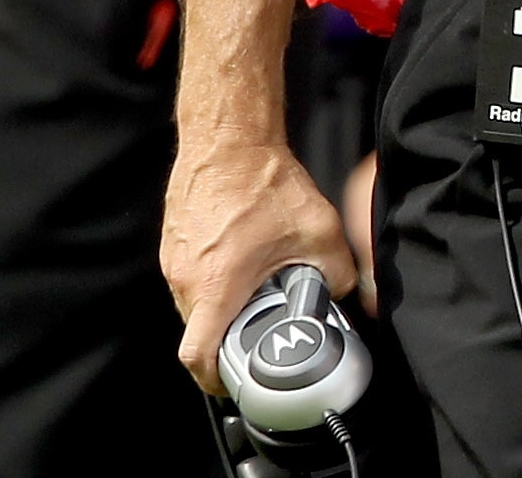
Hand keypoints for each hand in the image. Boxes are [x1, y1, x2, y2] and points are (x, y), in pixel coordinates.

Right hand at [163, 135, 354, 393]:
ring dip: (220, 309)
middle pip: (198, 333)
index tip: (234, 382)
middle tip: (256, 335)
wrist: (229, 140)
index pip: (197, 356)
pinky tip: (239, 264)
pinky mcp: (172, 245)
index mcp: (214, 285)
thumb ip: (338, 273)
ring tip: (251, 293)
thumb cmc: (263, 181)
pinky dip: (212, 284)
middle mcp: (185, 278)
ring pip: (192, 307)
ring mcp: (173, 262)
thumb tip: (348, 295)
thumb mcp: (318, 231)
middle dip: (227, 341)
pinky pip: (188, 280)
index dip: (214, 379)